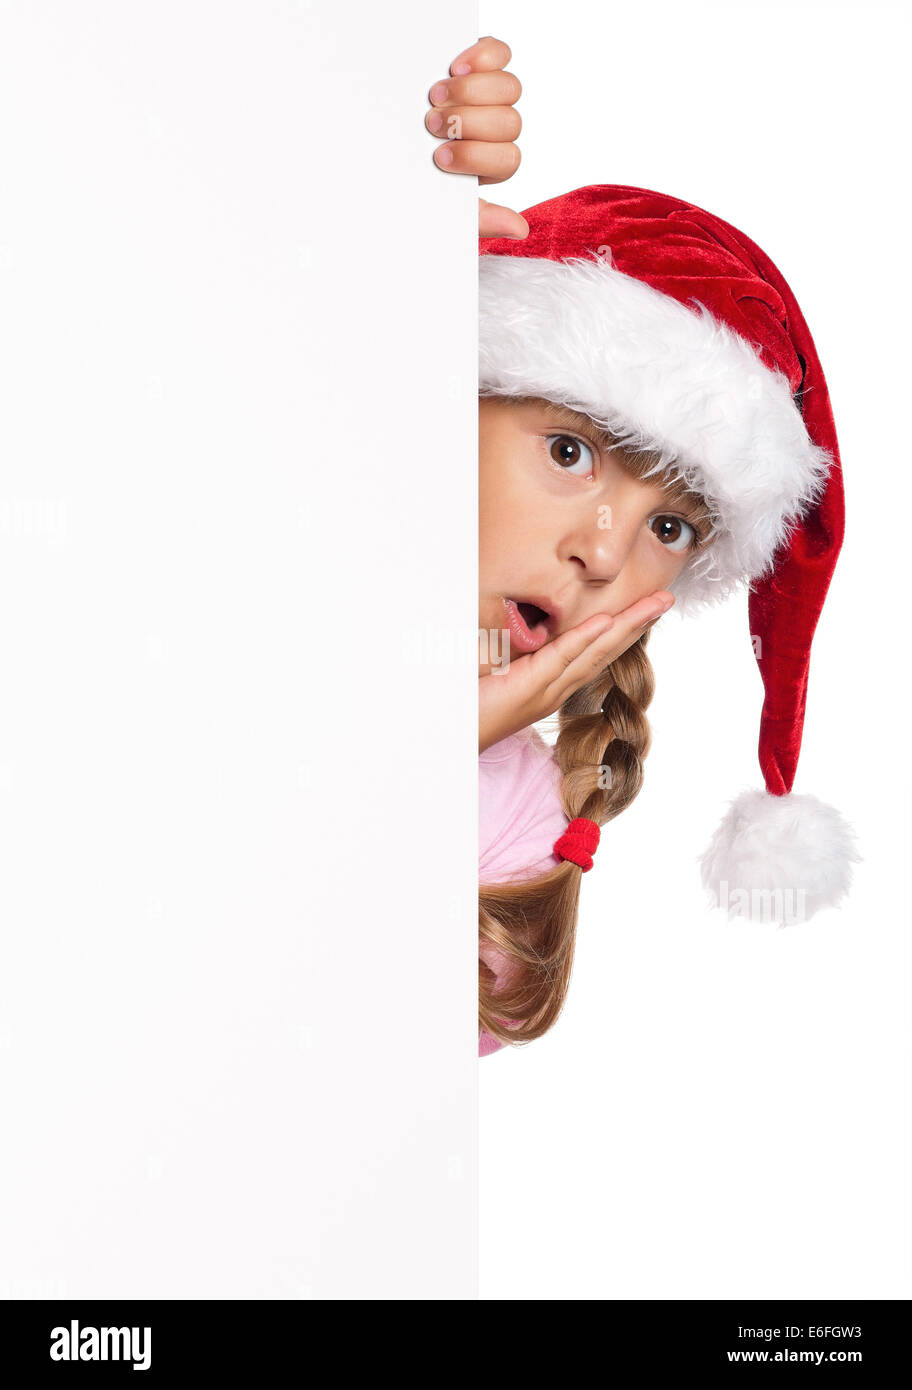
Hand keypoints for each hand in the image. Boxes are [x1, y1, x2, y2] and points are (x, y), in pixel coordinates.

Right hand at [425, 36, 528, 240]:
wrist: (382, 133)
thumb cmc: (414, 174)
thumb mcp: (441, 203)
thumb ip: (479, 218)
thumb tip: (520, 229)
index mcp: (491, 163)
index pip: (507, 161)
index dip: (477, 157)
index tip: (441, 157)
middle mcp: (497, 129)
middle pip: (509, 123)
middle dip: (469, 124)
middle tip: (433, 124)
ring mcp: (491, 93)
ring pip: (509, 89)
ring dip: (471, 92)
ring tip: (436, 95)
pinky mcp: (480, 60)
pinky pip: (500, 52)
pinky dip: (482, 56)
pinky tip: (456, 66)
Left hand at [479, 593, 674, 753]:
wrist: (447, 735)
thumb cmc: (464, 702)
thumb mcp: (492, 664)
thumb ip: (510, 644)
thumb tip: (518, 615)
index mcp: (550, 682)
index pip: (594, 650)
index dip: (622, 628)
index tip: (647, 607)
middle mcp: (555, 688)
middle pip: (606, 650)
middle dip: (638, 623)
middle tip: (666, 599)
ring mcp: (545, 691)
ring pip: (594, 652)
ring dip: (627, 626)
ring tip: (655, 604)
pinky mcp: (528, 689)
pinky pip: (562, 658)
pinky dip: (585, 639)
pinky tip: (607, 622)